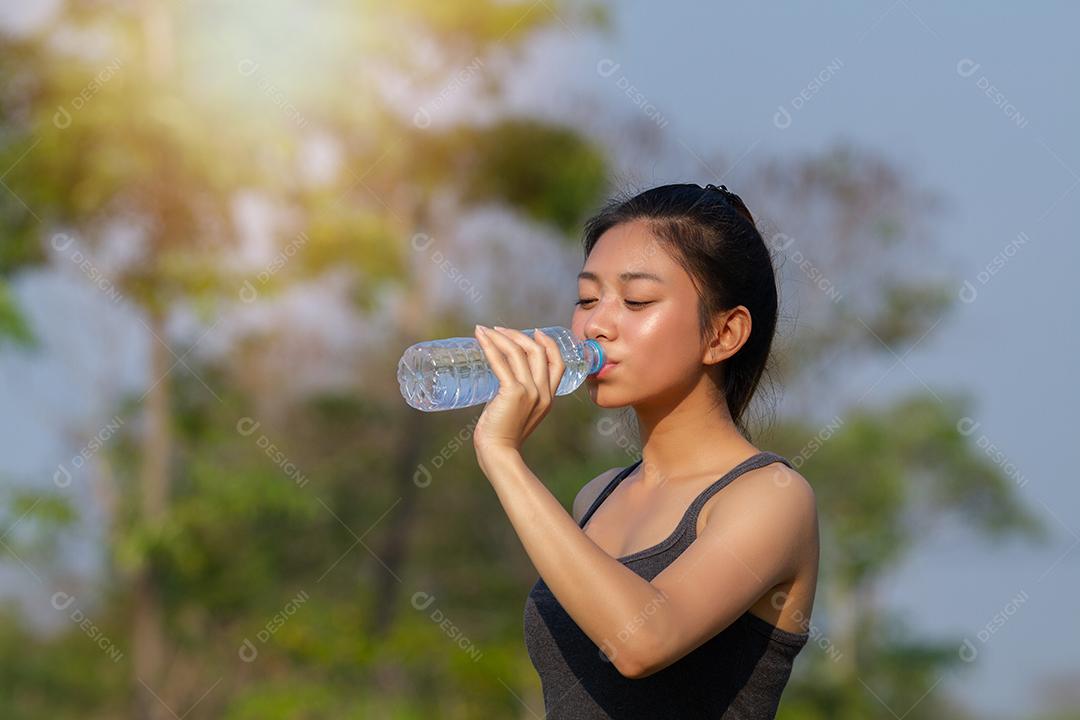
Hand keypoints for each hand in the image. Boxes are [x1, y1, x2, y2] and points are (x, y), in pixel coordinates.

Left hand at [471, 325, 565, 457]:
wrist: (499, 453)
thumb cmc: (503, 435)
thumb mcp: (520, 411)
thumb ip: (519, 395)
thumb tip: (503, 377)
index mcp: (549, 397)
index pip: (558, 363)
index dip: (548, 343)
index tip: (535, 331)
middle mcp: (543, 392)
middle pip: (538, 351)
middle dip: (518, 335)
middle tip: (499, 329)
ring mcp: (530, 392)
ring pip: (519, 353)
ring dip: (501, 336)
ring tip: (485, 330)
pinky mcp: (513, 392)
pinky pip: (501, 362)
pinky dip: (490, 346)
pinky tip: (481, 338)